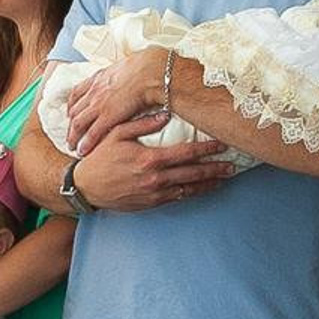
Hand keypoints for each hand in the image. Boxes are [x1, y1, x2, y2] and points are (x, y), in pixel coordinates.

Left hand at [64, 51, 173, 152]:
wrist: (152, 70)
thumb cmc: (149, 66)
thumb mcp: (129, 66)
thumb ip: (126, 73)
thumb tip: (134, 75)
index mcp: (100, 77)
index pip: (78, 92)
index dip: (73, 104)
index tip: (71, 113)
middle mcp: (95, 90)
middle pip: (75, 109)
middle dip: (71, 123)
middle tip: (70, 134)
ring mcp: (99, 103)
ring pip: (78, 122)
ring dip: (73, 136)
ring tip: (73, 146)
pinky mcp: (107, 116)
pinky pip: (91, 132)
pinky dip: (85, 143)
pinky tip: (82, 151)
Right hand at [66, 115, 234, 214]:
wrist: (85, 187)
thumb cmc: (100, 158)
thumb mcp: (117, 134)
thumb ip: (143, 123)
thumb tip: (166, 114)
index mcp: (150, 159)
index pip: (187, 153)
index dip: (207, 149)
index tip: (222, 145)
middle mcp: (156, 178)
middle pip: (194, 174)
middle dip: (215, 169)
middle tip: (232, 166)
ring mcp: (155, 194)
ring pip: (189, 189)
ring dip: (208, 184)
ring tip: (224, 180)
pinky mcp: (151, 204)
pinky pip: (177, 199)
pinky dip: (192, 193)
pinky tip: (201, 189)